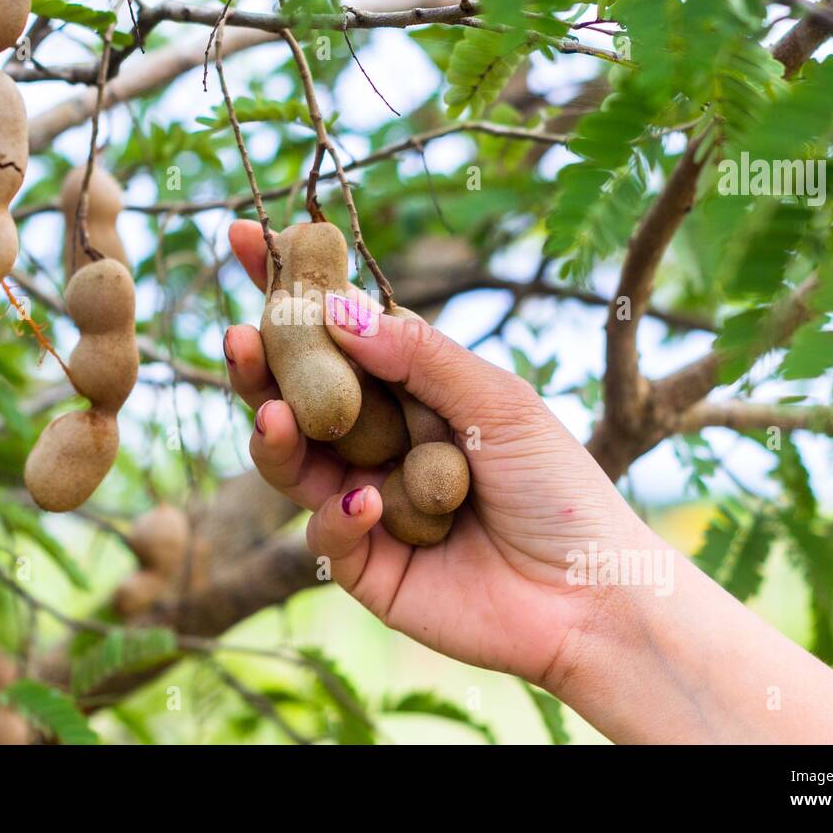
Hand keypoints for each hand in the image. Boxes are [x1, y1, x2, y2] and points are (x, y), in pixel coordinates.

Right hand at [224, 220, 645, 688]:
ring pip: (293, 463)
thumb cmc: (559, 487)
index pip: (337, 331)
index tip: (244, 236)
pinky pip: (326, 533)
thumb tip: (338, 310)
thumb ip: (421, 356)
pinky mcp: (365, 566)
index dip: (290, 288)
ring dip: (277, 437)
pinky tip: (368, 504)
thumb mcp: (499, 401)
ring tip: (276, 418)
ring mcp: (365, 502)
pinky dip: (340, 515)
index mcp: (410, 390)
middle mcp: (378, 441)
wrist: (593, 596)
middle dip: (261, 366)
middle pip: (298, 396)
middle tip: (238, 338)